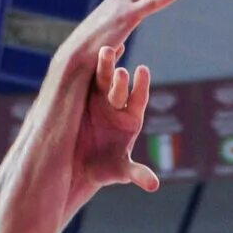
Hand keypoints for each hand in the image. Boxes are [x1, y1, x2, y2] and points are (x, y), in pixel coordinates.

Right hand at [72, 41, 159, 195]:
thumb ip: (136, 174)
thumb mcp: (119, 171)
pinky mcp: (80, 95)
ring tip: (106, 51)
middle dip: (119, 79)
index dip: (141, 85)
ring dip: (104, 65)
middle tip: (120, 70)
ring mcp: (99, 97)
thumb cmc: (104, 168)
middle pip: (120, 88)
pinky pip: (84, 77)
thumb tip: (153, 186)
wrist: (79, 165)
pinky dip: (87, 64)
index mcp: (130, 119)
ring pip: (102, 78)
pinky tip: (89, 46)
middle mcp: (117, 104)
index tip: (143, 70)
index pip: (138, 99)